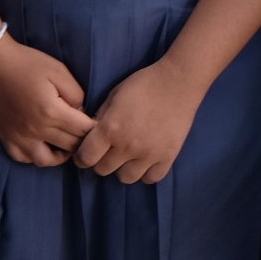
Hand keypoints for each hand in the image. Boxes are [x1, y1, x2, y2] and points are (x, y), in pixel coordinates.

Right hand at [0, 38, 93, 167]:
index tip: (99, 123)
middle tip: (87, 132)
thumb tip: (82, 112)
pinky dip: (36, 157)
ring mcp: (19, 138)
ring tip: (67, 143)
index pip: (83, 130)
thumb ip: (76, 94)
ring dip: (61, 154)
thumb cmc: (28, 64)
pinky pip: (24, 159)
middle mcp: (36, 130)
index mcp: (51, 112)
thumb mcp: (59, 71)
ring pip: (47, 161)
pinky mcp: (6, 139)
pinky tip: (43, 145)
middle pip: (70, 146)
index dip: (95, 127)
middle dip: (83, 141)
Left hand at [73, 57, 204, 184]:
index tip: (86, 154)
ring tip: (128, 156)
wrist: (178, 82)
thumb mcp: (114, 95)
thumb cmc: (144, 84)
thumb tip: (91, 136)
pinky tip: (146, 160)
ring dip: (123, 168)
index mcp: (110, 128)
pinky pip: (150, 178)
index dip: (82, 157)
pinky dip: (146, 172)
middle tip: (108, 150)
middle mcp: (127, 146)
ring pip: (125, 178)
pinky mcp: (168, 157)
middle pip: (103, 170)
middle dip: (101, 160)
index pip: (86, 158)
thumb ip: (100, 117)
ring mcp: (149, 154)